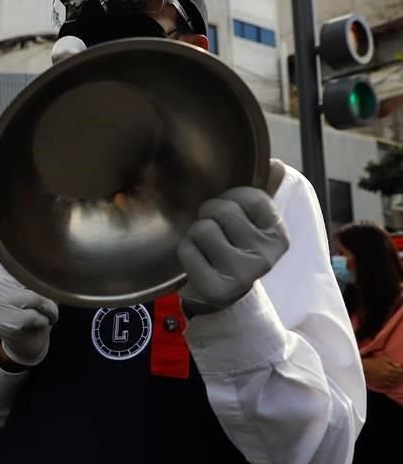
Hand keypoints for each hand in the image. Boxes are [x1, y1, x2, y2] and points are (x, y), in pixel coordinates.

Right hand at [0, 267, 58, 366]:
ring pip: (36, 298)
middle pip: (37, 281)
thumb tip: (61, 266)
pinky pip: (33, 317)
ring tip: (46, 316)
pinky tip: (37, 325)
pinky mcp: (2, 321)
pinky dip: (43, 322)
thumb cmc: (36, 313)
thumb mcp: (41, 289)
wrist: (26, 344)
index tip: (52, 289)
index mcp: (7, 271)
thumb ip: (45, 276)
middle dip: (50, 298)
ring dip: (49, 311)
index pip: (32, 265)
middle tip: (50, 309)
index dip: (48, 278)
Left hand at [178, 187, 288, 315]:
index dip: (230, 198)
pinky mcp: (216, 289)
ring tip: (204, 246)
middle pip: (222, 210)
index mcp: (278, 235)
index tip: (229, 212)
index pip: (250, 196)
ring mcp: (242, 275)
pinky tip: (197, 261)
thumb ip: (262, 194)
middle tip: (212, 229)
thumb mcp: (252, 225)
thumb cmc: (234, 251)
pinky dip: (185, 251)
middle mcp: (266, 256)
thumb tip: (276, 164)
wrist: (224, 299)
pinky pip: (187, 250)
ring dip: (195, 233)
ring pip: (203, 229)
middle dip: (209, 214)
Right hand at [362, 355, 402, 388]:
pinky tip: (393, 383)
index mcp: (389, 369)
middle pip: (399, 378)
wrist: (362, 367)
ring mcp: (384, 380)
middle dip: (402, 377)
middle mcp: (388, 376)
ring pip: (394, 382)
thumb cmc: (371, 361)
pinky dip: (393, 384)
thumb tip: (399, 365)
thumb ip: (391, 362)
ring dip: (398, 381)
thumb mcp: (382, 358)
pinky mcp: (380, 383)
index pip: (401, 372)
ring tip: (400, 380)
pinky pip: (389, 385)